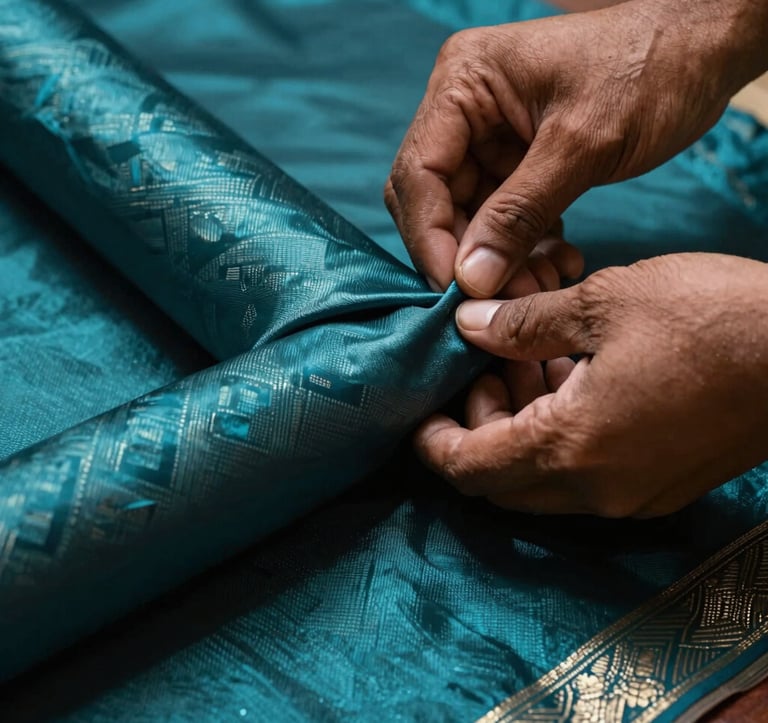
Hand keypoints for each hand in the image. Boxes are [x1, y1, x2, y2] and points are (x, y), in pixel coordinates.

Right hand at [385, 0, 767, 295]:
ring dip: (501, 262)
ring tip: (545, 287)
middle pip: (438, 203)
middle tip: (507, 300)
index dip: (431, 238)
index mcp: (463, 84)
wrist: (704, 49)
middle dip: (470, 257)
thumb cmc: (649, 69)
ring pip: (472, 220)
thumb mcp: (582, 144)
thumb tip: (470, 280)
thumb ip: (520, 213)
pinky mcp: (519, 164)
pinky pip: (505, 220)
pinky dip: (526, 249)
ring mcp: (491, 139)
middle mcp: (464, 112)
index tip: (457, 291)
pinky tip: (558, 266)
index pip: (419, 174)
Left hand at [416, 254, 767, 517]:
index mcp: (570, 446)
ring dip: (517, 431)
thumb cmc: (710, 318)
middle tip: (480, 371)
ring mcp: (633, 494)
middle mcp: (596, 489)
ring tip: (524, 364)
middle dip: (474, 431)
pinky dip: (558, 439)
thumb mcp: (603, 303)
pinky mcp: (661, 484)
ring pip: (542, 481)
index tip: (419, 410)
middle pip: (500, 482)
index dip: (432, 442)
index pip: (469, 468)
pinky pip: (585, 476)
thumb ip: (523, 324)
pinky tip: (570, 380)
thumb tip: (468, 326)